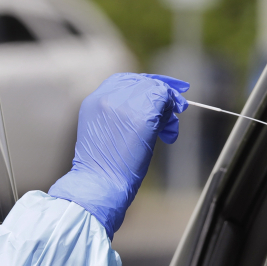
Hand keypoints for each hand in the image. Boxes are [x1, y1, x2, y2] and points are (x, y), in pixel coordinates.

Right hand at [49, 73, 189, 238]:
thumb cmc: (103, 169)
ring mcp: (125, 105)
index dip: (144, 86)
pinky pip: (164, 100)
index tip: (159, 96)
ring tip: (169, 129)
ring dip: (167, 106)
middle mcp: (107, 97)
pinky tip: (169, 132)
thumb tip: (149, 110)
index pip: (123, 81)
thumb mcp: (103, 133)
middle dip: (160, 95)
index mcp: (94, 101)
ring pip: (155, 89)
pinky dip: (171, 112)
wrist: (100, 184)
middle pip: (142, 82)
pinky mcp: (143, 117)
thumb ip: (119, 116)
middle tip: (173, 111)